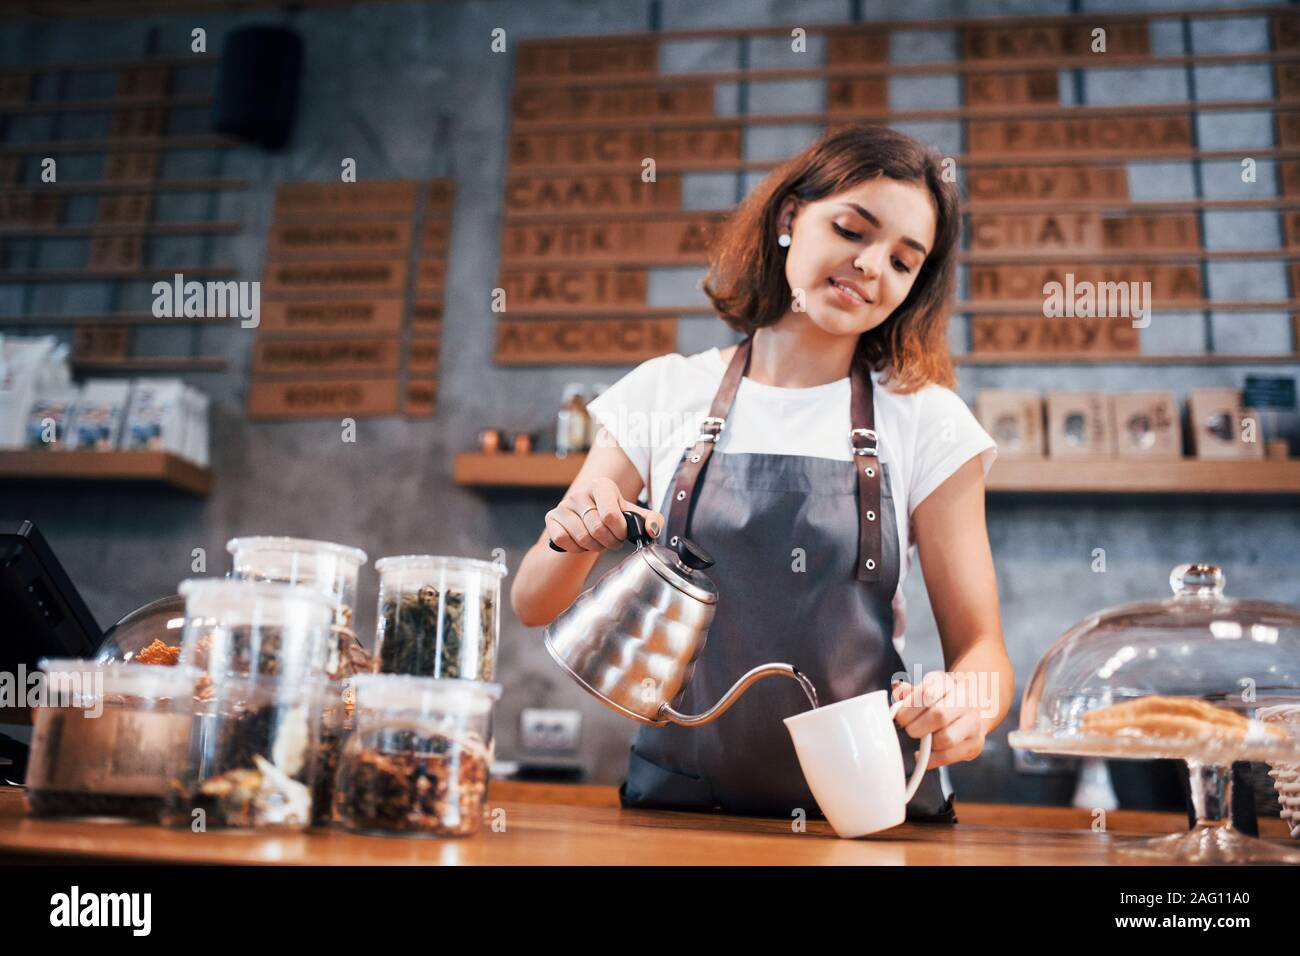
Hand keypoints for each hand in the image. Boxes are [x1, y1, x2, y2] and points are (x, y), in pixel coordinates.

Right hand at [545, 476, 663, 552]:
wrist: (589, 520)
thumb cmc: (614, 517)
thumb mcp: (635, 516)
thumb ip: (653, 520)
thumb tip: (652, 530)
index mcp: (602, 486)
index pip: (610, 515)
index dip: (619, 532)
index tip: (622, 533)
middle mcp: (580, 493)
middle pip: (597, 529)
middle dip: (609, 542)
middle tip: (612, 541)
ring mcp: (564, 505)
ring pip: (581, 537)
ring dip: (594, 546)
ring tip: (599, 541)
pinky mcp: (551, 518)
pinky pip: (563, 540)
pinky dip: (575, 548)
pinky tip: (582, 543)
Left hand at [891, 672, 986, 768]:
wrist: (976, 708)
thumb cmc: (945, 698)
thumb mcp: (928, 687)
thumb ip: (911, 691)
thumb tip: (898, 689)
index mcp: (950, 685)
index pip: (928, 693)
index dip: (909, 707)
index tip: (899, 715)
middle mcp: (965, 703)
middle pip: (938, 715)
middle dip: (916, 726)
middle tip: (909, 729)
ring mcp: (973, 724)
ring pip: (946, 738)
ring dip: (927, 743)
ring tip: (921, 740)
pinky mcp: (975, 745)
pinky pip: (949, 756)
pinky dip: (931, 759)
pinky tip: (924, 754)